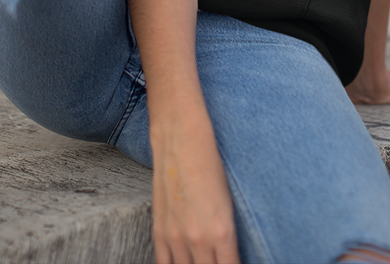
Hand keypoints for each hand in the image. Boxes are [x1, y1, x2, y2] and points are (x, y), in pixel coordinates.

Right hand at [150, 110, 239, 263]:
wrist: (180, 139)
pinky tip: (185, 263)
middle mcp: (199, 239)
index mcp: (222, 232)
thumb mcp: (229, 203)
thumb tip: (229, 255)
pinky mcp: (160, 230)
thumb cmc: (211, 165)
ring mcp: (176, 236)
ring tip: (202, 261)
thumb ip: (229, 236)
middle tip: (219, 260)